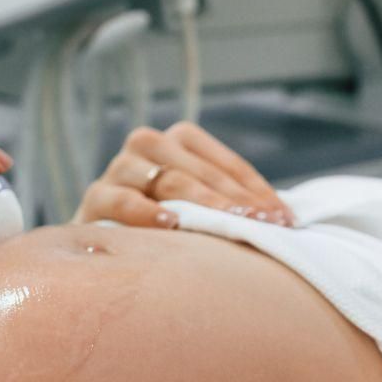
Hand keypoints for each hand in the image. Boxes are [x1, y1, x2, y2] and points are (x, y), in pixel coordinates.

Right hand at [76, 122, 293, 229]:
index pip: (227, 164)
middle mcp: (148, 144)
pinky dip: (147, 212)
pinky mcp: (96, 197)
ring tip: (230, 222)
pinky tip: (171, 224)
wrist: (101, 242)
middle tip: (264, 226)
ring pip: (167, 179)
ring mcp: (120, 168)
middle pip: (201, 171)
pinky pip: (121, 200)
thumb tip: (286, 218)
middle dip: (236, 201)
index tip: (286, 221)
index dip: (258, 192)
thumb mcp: (197, 208)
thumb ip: (230, 204)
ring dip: (203, 203)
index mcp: (179, 139)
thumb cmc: (161, 224)